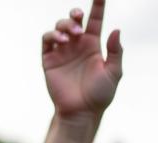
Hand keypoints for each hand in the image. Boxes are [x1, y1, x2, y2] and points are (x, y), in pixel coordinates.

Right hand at [42, 2, 121, 120]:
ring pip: (59, 28)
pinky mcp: (49, 62)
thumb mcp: (114, 71)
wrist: (81, 112)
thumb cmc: (100, 95)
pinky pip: (46, 42)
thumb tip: (115, 30)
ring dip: (64, 26)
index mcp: (93, 45)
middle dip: (74, 14)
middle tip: (79, 21)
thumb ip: (116, 51)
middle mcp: (76, 46)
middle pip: (73, 20)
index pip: (95, 19)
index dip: (97, 4)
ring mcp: (62, 53)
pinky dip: (52, 36)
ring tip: (71, 37)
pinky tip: (62, 41)